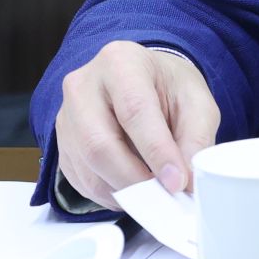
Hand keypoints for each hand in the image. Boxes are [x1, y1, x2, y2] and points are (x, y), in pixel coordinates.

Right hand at [56, 41, 219, 209]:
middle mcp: (83, 86)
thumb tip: (187, 181)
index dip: (156, 151)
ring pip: (88, 168)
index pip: (135, 111)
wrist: (143, 81)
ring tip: (154, 193)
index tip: (177, 181)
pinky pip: (81, 181)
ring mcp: (66, 117)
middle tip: (165, 195)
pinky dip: (110, 194)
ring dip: (124, 191)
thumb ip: (196, 138)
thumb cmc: (167, 87)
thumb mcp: (196, 101)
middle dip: (136, 179)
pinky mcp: (62, 144)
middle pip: (100, 144)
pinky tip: (133, 189)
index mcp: (120, 62)